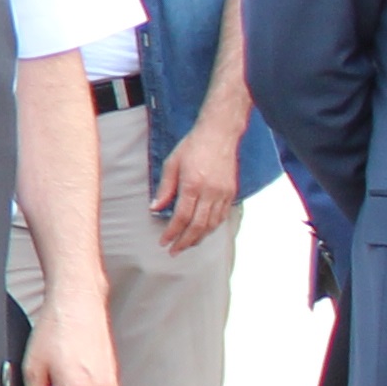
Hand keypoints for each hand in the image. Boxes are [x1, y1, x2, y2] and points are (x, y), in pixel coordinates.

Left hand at [156, 117, 245, 252]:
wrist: (219, 134)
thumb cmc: (192, 146)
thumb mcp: (171, 164)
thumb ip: (164, 188)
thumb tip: (155, 208)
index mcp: (193, 184)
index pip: (182, 217)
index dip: (172, 233)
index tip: (164, 242)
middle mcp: (210, 191)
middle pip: (198, 226)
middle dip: (185, 242)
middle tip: (174, 251)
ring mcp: (223, 193)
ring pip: (212, 224)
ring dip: (199, 238)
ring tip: (186, 244)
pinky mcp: (231, 192)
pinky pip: (222, 216)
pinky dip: (211, 227)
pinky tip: (202, 232)